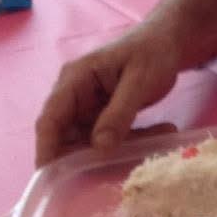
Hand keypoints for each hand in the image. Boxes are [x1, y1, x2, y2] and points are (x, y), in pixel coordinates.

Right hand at [34, 29, 183, 165]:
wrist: (169, 39)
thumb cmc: (152, 50)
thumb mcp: (139, 79)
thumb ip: (120, 112)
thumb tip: (99, 146)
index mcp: (75, 79)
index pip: (50, 118)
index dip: (47, 148)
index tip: (50, 176)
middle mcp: (76, 95)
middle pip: (66, 135)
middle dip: (85, 156)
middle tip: (114, 168)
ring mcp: (90, 107)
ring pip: (91, 140)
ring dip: (119, 147)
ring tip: (156, 138)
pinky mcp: (105, 115)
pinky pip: (111, 137)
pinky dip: (132, 140)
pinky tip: (163, 131)